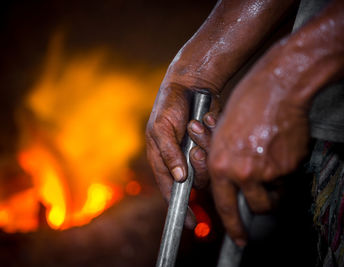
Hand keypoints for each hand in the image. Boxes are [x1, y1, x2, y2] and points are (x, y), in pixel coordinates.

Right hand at [145, 82, 218, 228]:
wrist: (190, 84)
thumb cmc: (169, 104)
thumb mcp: (161, 127)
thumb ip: (168, 152)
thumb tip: (180, 178)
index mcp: (163, 160)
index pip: (171, 191)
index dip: (181, 209)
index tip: (192, 224)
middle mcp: (180, 161)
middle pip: (196, 181)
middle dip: (199, 166)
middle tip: (196, 148)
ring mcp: (196, 153)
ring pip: (209, 167)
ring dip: (205, 146)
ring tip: (198, 125)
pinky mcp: (211, 144)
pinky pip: (218, 151)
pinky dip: (212, 135)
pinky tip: (207, 119)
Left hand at [195, 46, 310, 245]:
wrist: (275, 89)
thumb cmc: (246, 107)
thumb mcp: (222, 135)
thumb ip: (223, 162)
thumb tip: (228, 182)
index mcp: (220, 165)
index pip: (224, 205)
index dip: (233, 226)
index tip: (239, 237)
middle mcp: (241, 171)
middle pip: (256, 207)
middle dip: (262, 206)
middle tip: (266, 197)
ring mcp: (266, 169)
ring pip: (274, 193)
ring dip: (275, 187)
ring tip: (272, 163)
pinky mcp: (288, 164)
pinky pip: (287, 177)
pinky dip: (285, 169)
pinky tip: (279, 149)